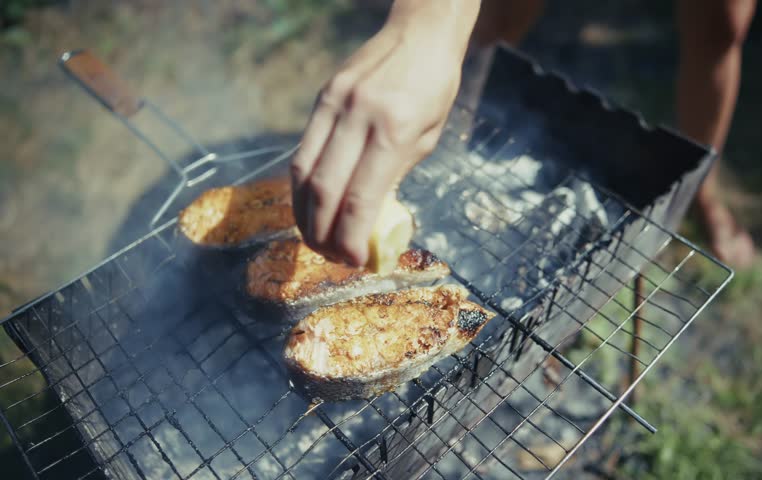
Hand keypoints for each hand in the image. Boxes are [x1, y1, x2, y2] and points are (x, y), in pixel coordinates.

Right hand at [290, 0, 479, 265]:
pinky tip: (308, 204)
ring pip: (302, 172)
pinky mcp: (322, 98)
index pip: (360, 198)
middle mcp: (358, 118)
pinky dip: (301, 185)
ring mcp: (335, 105)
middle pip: (323, 190)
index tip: (353, 261)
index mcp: (394, 131)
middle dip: (322, 233)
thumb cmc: (433, 90)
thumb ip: (393, 177)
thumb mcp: (426, 139)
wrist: (419, 34)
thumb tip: (367, 220)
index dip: (350, 237)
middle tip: (330, 255)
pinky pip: (303, 150)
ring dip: (304, 214)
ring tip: (315, 237)